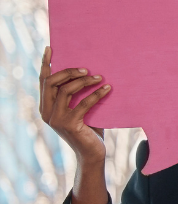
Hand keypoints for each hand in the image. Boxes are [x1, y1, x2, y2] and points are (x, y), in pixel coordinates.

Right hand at [38, 47, 112, 203]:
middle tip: (86, 68)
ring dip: (84, 81)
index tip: (50, 48)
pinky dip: (96, 95)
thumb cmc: (90, 131)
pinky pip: (83, 104)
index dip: (46, 64)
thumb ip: (78, 96)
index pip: (43, 81)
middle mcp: (46, 112)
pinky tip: (108, 89)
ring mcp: (56, 119)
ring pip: (66, 91)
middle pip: (53, 82)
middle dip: (69, 72)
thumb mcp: (81, 111)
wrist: (93, 155)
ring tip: (99, 77)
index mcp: (46, 107)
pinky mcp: (70, 125)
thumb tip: (91, 73)